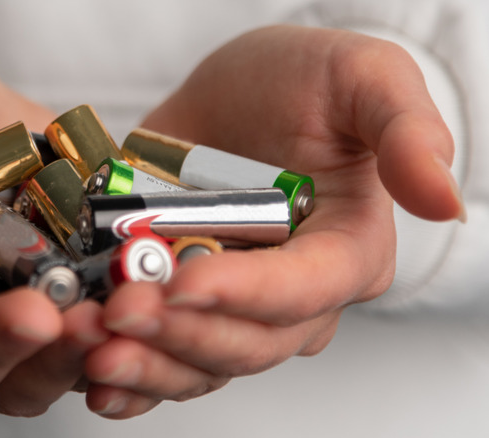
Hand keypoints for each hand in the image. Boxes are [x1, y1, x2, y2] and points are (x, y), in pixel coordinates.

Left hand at [80, 25, 464, 417]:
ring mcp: (233, 308)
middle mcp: (292, 296)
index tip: (187, 278)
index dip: (249, 292)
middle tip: (121, 309)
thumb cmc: (299, 82)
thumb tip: (442, 197)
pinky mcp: (182, 310)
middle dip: (183, 331)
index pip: (306, 290)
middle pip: (248, 342)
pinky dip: (126, 375)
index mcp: (346, 250)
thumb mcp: (359, 77)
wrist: (228, 97)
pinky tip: (89, 375)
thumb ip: (404, 129)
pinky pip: (161, 362)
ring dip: (145, 362)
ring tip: (91, 343)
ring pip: (200, 364)